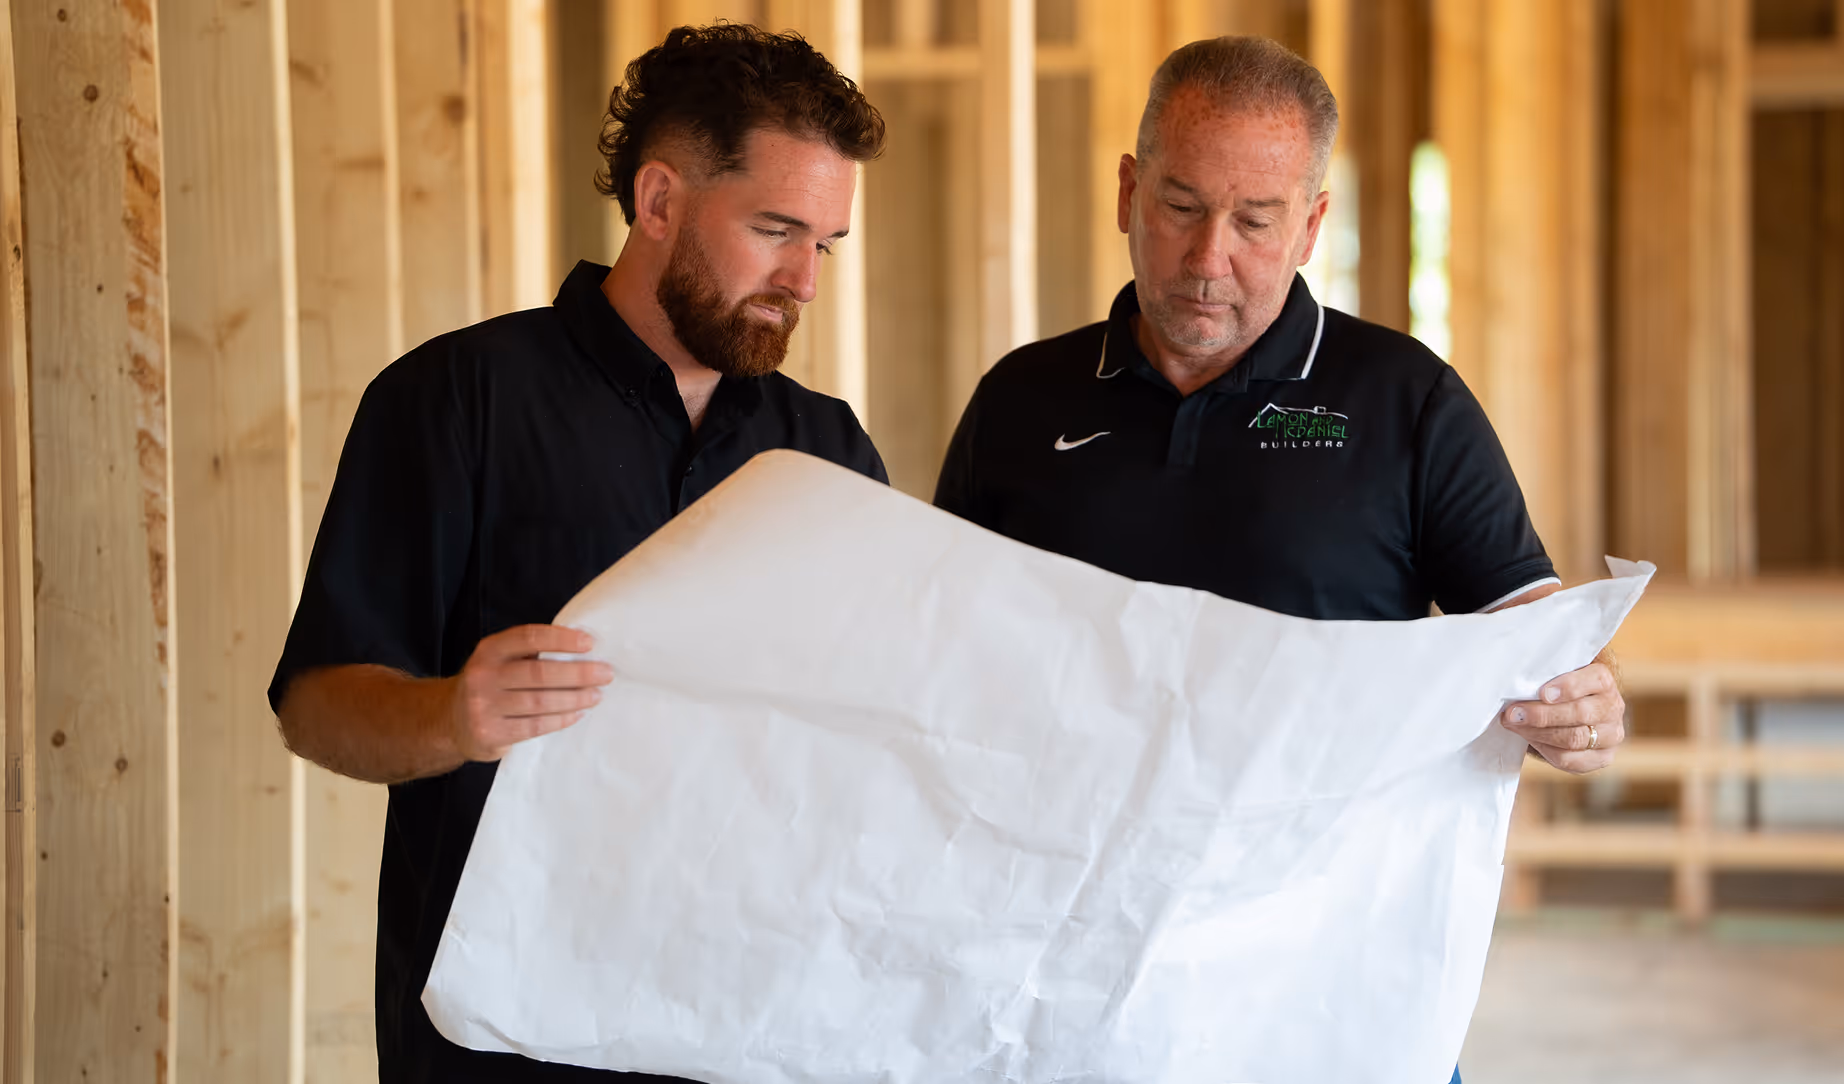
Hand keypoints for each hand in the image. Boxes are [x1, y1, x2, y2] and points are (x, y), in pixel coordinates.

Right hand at [444, 624, 612, 761]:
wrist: (450, 722)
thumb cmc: (490, 685)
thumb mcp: (499, 661)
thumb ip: (528, 653)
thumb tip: (582, 648)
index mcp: (489, 650)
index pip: (528, 638)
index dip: (561, 639)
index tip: (590, 642)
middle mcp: (482, 676)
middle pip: (539, 673)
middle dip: (578, 673)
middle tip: (605, 673)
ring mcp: (483, 706)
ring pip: (540, 702)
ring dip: (574, 698)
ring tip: (596, 695)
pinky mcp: (490, 733)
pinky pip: (534, 726)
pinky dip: (560, 719)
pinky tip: (577, 714)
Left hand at [1500, 653, 1623, 773]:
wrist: (1572, 714)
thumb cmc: (1557, 691)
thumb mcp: (1555, 678)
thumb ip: (1544, 679)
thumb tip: (1517, 688)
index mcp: (1604, 681)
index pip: (1596, 680)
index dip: (1569, 687)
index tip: (1542, 693)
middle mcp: (1613, 707)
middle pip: (1581, 713)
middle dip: (1542, 715)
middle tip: (1514, 714)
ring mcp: (1612, 735)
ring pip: (1575, 738)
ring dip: (1539, 733)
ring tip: (1516, 726)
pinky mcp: (1603, 758)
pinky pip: (1570, 760)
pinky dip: (1545, 750)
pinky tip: (1530, 739)